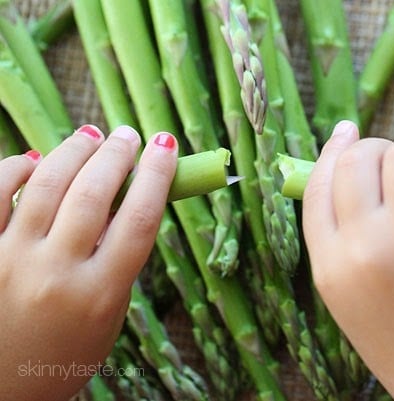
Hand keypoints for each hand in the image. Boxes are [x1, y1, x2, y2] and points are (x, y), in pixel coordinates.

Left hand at [0, 125, 177, 400]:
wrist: (3, 388)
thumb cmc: (65, 353)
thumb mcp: (109, 313)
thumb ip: (118, 260)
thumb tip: (126, 201)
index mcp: (99, 293)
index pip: (139, 219)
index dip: (157, 174)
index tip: (166, 146)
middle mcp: (54, 273)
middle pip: (95, 193)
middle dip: (117, 154)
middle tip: (128, 135)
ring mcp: (8, 260)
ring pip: (46, 183)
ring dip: (74, 150)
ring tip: (91, 135)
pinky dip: (14, 167)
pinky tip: (34, 159)